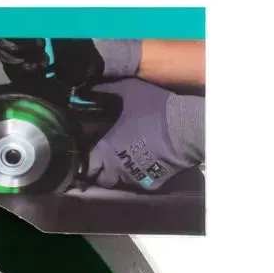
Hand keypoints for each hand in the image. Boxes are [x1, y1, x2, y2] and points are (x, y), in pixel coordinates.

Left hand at [86, 79, 201, 191]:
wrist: (186, 129)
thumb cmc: (155, 110)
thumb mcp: (130, 91)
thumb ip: (107, 90)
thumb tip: (89, 88)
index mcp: (105, 149)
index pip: (87, 166)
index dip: (88, 162)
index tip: (92, 156)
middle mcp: (116, 168)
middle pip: (103, 180)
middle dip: (104, 172)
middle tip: (110, 160)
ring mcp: (134, 178)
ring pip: (121, 182)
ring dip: (122, 174)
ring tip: (130, 160)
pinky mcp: (151, 184)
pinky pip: (141, 183)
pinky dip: (141, 176)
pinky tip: (147, 164)